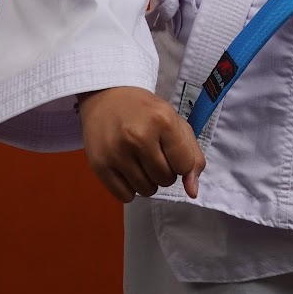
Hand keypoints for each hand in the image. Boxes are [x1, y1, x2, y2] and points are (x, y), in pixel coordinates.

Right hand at [77, 86, 206, 203]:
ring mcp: (117, 152)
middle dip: (164, 171)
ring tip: (140, 160)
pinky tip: (126, 169)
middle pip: (165, 180)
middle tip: (154, 153)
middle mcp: (139, 136)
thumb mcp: (174, 122)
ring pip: (146, 191)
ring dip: (148, 181)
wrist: (106, 97)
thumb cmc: (145, 110)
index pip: (184, 165)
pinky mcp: (99, 165)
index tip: (171, 151)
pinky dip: (130, 188)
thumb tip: (193, 192)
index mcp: (162, 120)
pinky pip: (126, 196)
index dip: (181, 163)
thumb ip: (192, 156)